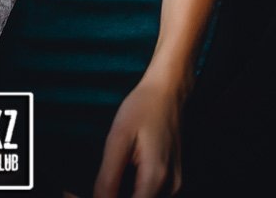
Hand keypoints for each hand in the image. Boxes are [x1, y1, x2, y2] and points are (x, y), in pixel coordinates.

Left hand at [93, 82, 182, 197]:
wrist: (169, 89)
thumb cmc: (144, 106)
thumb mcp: (118, 139)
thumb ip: (107, 178)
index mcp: (155, 178)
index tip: (101, 188)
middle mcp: (169, 187)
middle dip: (116, 196)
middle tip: (105, 179)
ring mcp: (174, 184)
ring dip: (127, 194)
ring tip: (117, 171)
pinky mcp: (173, 179)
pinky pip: (152, 195)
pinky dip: (136, 191)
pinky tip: (127, 173)